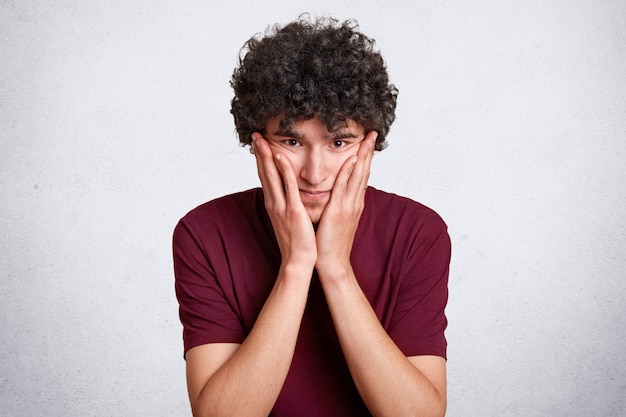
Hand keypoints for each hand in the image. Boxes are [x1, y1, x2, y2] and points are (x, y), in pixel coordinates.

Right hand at [252, 133, 316, 267]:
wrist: (298, 262)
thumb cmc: (296, 243)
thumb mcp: (288, 220)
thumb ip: (286, 205)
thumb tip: (286, 195)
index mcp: (274, 204)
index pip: (266, 177)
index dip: (261, 160)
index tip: (259, 144)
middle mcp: (274, 203)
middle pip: (264, 173)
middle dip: (259, 153)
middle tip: (255, 135)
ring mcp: (281, 206)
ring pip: (272, 176)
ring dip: (266, 156)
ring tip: (261, 139)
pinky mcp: (292, 211)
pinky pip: (288, 187)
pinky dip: (283, 171)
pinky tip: (279, 156)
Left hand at [315, 132, 376, 273]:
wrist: (332, 263)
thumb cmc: (331, 243)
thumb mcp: (338, 219)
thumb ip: (340, 204)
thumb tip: (339, 195)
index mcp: (354, 203)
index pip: (361, 175)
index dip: (365, 158)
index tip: (367, 143)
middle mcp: (355, 202)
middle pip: (364, 171)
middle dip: (368, 151)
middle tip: (372, 133)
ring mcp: (348, 206)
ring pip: (357, 176)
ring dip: (361, 156)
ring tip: (366, 139)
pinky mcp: (338, 212)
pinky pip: (343, 188)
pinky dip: (347, 173)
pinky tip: (351, 160)